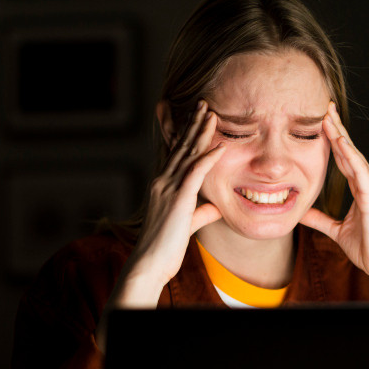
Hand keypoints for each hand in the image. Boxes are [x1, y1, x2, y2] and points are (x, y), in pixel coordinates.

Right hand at [110, 100, 225, 308]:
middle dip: (193, 125)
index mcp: (163, 187)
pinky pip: (194, 173)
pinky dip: (207, 158)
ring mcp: (168, 190)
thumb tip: (214, 207)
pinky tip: (219, 146)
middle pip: (181, 148)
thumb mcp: (186, 226)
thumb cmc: (165, 249)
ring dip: (200, 133)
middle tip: (204, 104)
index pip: (177, 155)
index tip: (198, 118)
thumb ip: (200, 213)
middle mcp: (162, 183)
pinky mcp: (177, 201)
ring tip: (212, 114)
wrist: (149, 265)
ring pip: (186, 155)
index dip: (188, 135)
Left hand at [300, 102, 368, 303]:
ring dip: (341, 136)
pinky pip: (360, 172)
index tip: (322, 120)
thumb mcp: (335, 230)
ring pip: (354, 156)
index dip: (333, 138)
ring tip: (328, 118)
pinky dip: (350, 156)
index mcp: (362, 187)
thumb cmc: (367, 248)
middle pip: (350, 150)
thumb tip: (301, 213)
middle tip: (325, 106)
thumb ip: (320, 219)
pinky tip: (340, 143)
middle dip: (337, 128)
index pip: (345, 157)